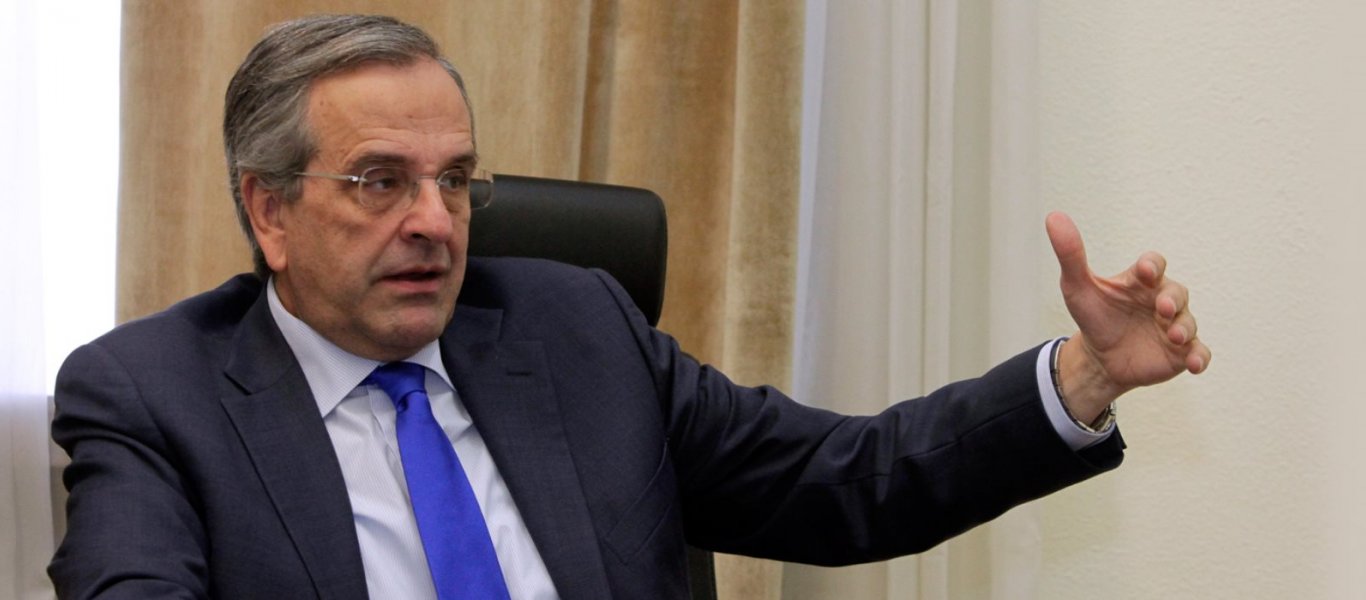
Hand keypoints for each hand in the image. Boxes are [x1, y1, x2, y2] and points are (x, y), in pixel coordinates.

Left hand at [1046, 212, 1211, 421]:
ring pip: (1189, 322)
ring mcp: (1174, 326)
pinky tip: (1194, 364)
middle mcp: (1162, 300)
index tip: (1146, 271)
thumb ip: (1070, 254)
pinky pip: (1199, 353)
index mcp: (1140, 281)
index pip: (1154, 264)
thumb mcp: (1077, 287)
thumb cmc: (1094, 317)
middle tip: (1162, 308)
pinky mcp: (1180, 353)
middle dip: (1172, 299)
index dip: (1153, 265)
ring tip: (1174, 335)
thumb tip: (1054, 217)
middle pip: (1177, 292)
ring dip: (1184, 327)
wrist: (1099, 359)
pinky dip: (1200, 357)